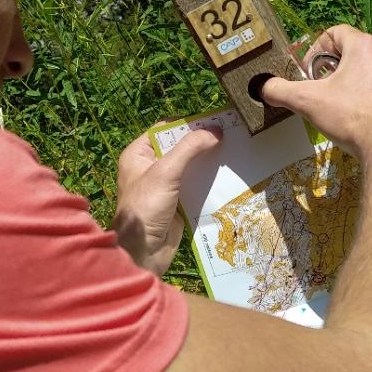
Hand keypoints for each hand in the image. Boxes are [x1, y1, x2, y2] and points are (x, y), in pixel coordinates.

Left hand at [111, 125, 221, 275]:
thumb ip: (189, 149)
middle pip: (179, 146)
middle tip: (229, 134)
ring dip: (208, 160)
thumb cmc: (145, 207)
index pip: (164, 129)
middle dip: (201, 141)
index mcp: (138, 154)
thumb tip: (215, 131)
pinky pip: (195, 184)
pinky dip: (209, 179)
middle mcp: (150, 167)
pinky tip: (227, 174)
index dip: (187, 123)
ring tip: (233, 150)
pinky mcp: (177, 201)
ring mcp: (164, 185)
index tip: (212, 119)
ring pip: (189, 166)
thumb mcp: (165, 172)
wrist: (142, 251)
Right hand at [262, 25, 371, 172]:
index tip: (309, 75)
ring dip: (356, 83)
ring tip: (345, 108)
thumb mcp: (308, 102)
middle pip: (354, 52)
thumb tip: (262, 87)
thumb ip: (281, 90)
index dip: (316, 51)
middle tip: (324, 92)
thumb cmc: (352, 118)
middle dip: (335, 69)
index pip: (335, 33)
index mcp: (365, 47)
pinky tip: (367, 120)